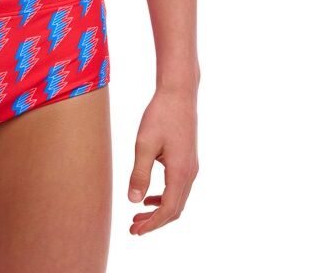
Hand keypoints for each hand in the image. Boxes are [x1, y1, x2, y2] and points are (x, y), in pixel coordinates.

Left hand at [127, 87, 198, 235]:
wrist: (179, 93)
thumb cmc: (160, 115)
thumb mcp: (144, 144)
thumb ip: (140, 173)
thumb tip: (133, 201)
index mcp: (180, 172)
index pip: (168, 209)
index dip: (152, 224)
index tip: (134, 231)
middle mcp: (190, 173)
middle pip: (175, 209)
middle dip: (155, 222)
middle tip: (133, 228)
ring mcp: (191, 167)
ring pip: (178, 200)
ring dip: (159, 211)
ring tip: (138, 216)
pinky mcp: (188, 160)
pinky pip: (179, 188)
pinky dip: (165, 198)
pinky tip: (149, 197)